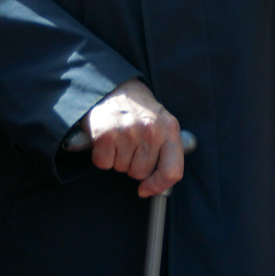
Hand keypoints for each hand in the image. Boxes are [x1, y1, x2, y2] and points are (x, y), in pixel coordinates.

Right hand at [82, 78, 183, 196]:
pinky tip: (106, 139)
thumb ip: (166, 149)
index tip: (147, 188)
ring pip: (122, 169)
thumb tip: (161, 184)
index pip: (172, 171)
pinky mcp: (106, 135)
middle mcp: (151, 130)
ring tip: (119, 138)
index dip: (159, 186)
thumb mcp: (161, 122)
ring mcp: (128, 132)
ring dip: (118, 159)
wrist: (111, 87)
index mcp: (169, 128)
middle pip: (141, 173)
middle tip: (130, 144)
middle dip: (133, 164)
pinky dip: (102, 156)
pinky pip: (104, 163)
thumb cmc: (137, 109)